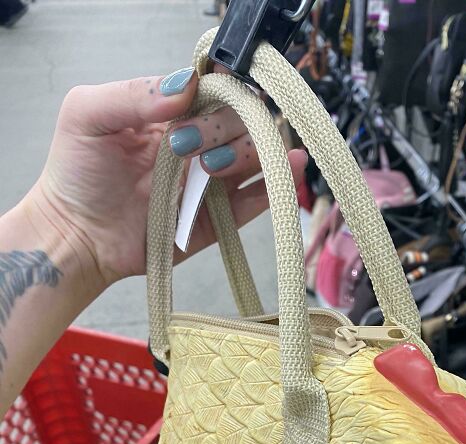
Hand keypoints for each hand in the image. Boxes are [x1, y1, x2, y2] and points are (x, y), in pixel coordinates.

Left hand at [31, 66, 306, 291]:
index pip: (215, 91)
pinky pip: (257, 201)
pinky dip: (277, 184)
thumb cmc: (75, 173)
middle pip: (241, 121)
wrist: (76, 236)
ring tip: (210, 168)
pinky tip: (291, 166)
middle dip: (224, 128)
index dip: (219, 93)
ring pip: (256, 155)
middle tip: (185, 148)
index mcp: (172, 115)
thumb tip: (189, 85)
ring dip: (246, 153)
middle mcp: (198, 144)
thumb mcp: (88, 115)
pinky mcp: (218, 219)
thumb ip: (133, 93)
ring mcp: (210, 182)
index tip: (194, 109)